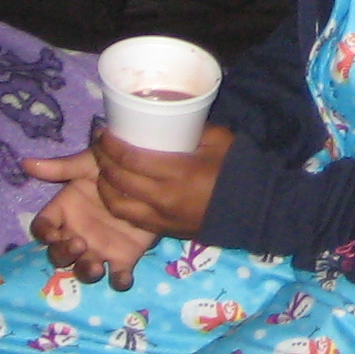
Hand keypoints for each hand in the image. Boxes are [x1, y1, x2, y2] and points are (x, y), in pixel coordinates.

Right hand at [21, 149, 159, 286]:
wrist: (147, 174)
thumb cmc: (112, 167)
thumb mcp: (87, 164)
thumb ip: (59, 168)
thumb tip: (25, 162)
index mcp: (64, 212)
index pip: (43, 228)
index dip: (43, 233)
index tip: (52, 234)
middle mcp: (77, 234)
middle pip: (58, 255)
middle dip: (64, 254)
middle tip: (78, 244)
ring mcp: (99, 249)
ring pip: (84, 270)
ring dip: (85, 273)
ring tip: (95, 267)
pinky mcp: (124, 258)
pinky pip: (117, 278)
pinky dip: (119, 282)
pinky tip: (123, 278)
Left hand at [91, 123, 232, 238]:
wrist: (256, 209)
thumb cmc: (238, 170)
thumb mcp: (218, 139)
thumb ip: (191, 130)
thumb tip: (167, 122)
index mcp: (177, 172)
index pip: (130, 159)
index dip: (110, 145)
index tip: (103, 133)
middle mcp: (163, 198)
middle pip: (118, 181)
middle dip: (102, 162)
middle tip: (99, 146)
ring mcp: (162, 219)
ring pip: (118, 206)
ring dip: (104, 187)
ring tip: (103, 171)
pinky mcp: (164, 231)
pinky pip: (131, 219)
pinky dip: (118, 205)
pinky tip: (117, 192)